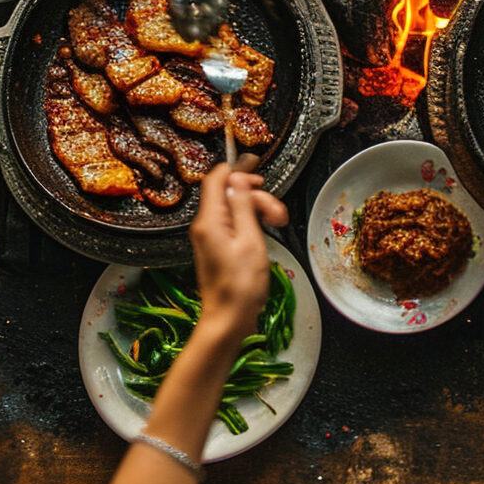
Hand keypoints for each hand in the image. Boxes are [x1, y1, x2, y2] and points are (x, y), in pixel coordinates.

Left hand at [187, 164, 287, 336]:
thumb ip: (244, 205)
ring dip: (258, 210)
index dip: (236, 168)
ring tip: (278, 224)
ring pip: (234, 209)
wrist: (229, 319)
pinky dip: (251, 224)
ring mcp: (209, 237)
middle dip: (256, 196)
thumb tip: (238, 179)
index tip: (256, 164)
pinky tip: (265, 234)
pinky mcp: (216, 248)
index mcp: (209, 220)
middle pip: (229, 193)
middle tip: (277, 212)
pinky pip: (233, 224)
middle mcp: (205, 226)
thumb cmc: (242, 285)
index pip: (216, 179)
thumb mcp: (250, 239)